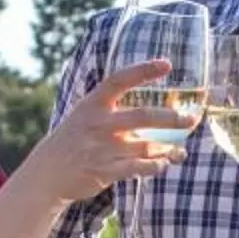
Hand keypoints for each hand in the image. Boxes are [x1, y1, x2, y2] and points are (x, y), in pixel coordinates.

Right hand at [27, 62, 197, 210]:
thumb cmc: (74, 140)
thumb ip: (114, 111)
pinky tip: (164, 164)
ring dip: (168, 148)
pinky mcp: (105, 171)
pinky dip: (154, 166)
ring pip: (146, 146)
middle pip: (143, 116)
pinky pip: (138, 168)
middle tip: (191, 119)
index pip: (120, 80)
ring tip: (180, 150)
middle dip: (171, 118)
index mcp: (93, 104)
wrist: (47, 172)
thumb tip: (152, 112)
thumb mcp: (85, 115)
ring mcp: (102, 148)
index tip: (167, 64)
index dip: (143, 70)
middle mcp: (99, 124)